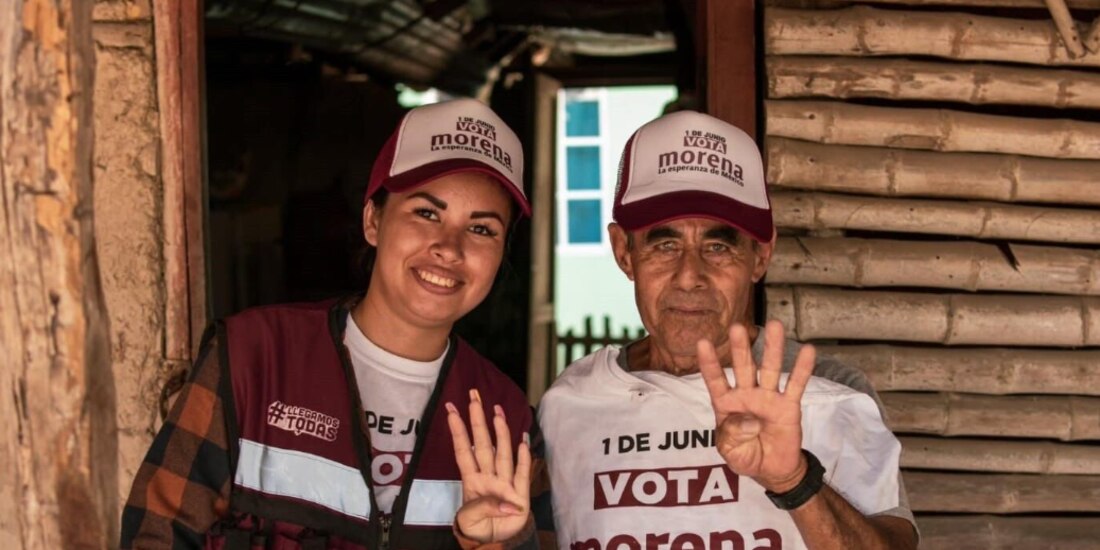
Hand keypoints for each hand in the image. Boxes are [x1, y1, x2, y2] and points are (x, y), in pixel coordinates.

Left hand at [446, 389, 530, 542]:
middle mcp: (487, 476)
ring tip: (497, 411)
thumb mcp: (469, 522)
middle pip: (483, 444)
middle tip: (474, 397)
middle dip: (478, 420)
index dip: (457, 430)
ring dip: (501, 432)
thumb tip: (508, 504)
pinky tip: (523, 440)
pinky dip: (523, 458)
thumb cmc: (477, 529)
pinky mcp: (520, 493)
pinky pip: (522, 473)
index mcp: (471, 481)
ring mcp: (504, 482)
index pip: (463, 450)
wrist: (496, 543)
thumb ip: (483, 508)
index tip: (450, 409)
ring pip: (502, 453)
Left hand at [697, 320, 814, 492]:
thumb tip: (749, 420)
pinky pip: (796, 385)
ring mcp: (769, 398)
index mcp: (726, 404)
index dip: (709, 363)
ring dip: (773, 348)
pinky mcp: (789, 406)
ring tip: (774, 324)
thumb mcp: (729, 451)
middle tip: (737, 327)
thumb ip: (732, 436)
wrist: (771, 470)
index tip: (702, 342)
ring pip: (771, 369)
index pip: (715, 380)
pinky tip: (808, 350)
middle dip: (740, 348)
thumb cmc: (745, 456)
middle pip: (743, 367)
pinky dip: (802, 369)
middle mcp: (747, 395)